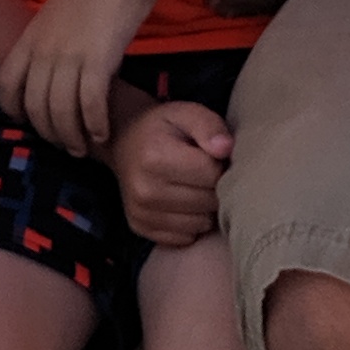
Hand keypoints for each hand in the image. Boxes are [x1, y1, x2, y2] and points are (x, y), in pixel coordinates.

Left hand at [0, 0, 155, 154]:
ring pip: (60, 112)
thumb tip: (58, 63)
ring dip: (71, 136)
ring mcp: (68, 56)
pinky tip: (102, 133)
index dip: (13, 110)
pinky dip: (94, 124)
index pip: (6, 84)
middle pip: (34, 107)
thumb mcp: (61, 12)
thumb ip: (52, 39)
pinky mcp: (97, 60)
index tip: (30, 122)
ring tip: (82, 147)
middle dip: (48, 132)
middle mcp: (44, 51)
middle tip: (64, 145)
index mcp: (31, 37)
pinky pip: (89, 104)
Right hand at [108, 92, 231, 246]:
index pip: (212, 174)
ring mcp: (141, 213)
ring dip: (205, 207)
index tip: (211, 156)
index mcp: (155, 158)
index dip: (220, 164)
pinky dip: (191, 222)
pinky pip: (186, 237)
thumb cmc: (162, 128)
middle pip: (208, 201)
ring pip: (201, 223)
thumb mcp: (185, 113)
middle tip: (204, 171)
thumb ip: (208, 125)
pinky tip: (183, 202)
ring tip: (194, 185)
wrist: (124, 143)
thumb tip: (226, 149)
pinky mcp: (141, 228)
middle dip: (215, 187)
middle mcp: (145, 190)